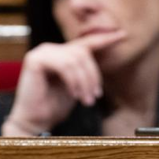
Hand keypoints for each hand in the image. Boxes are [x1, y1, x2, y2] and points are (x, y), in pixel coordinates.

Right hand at [1, 30, 126, 135]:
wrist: (34, 122)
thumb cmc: (53, 107)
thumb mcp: (76, 86)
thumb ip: (84, 71)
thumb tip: (101, 63)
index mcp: (60, 54)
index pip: (86, 43)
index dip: (105, 38)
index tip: (123, 35)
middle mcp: (50, 49)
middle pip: (83, 53)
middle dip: (93, 76)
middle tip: (95, 97)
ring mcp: (42, 52)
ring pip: (75, 59)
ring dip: (85, 82)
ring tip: (86, 101)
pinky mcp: (35, 60)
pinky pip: (64, 65)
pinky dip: (73, 81)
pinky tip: (74, 94)